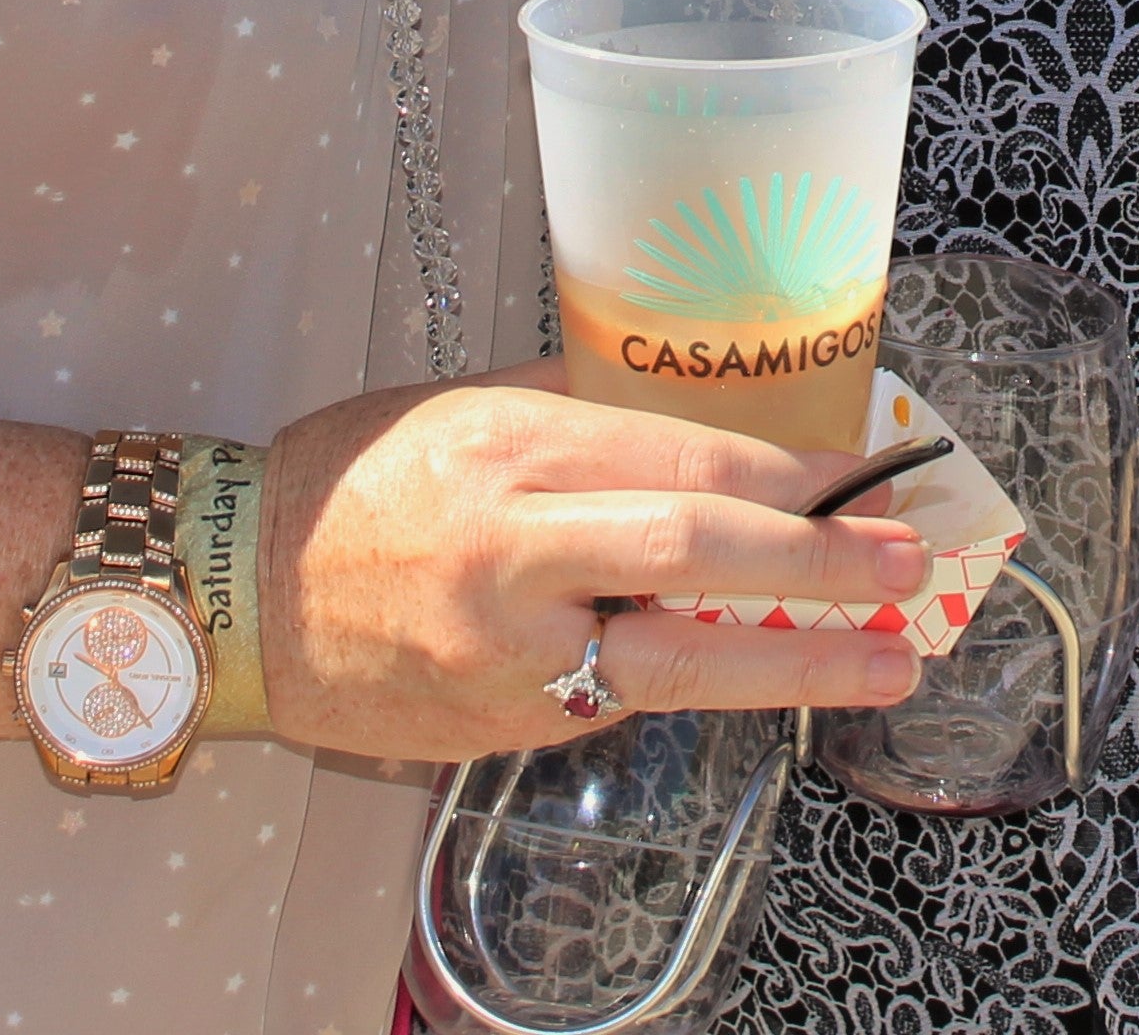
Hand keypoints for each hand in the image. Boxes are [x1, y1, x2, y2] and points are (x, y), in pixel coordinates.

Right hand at [255, 371, 926, 760]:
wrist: (234, 597)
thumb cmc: (352, 482)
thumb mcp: (467, 410)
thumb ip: (584, 421)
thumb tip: (708, 427)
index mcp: (511, 453)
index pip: (682, 459)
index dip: (788, 472)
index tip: (863, 474)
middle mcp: (513, 554)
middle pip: (694, 552)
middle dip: (816, 561)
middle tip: (904, 564)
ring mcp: (507, 655)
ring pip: (676, 660)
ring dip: (795, 663)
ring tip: (883, 662)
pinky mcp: (502, 727)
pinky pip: (617, 697)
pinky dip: (687, 677)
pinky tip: (744, 667)